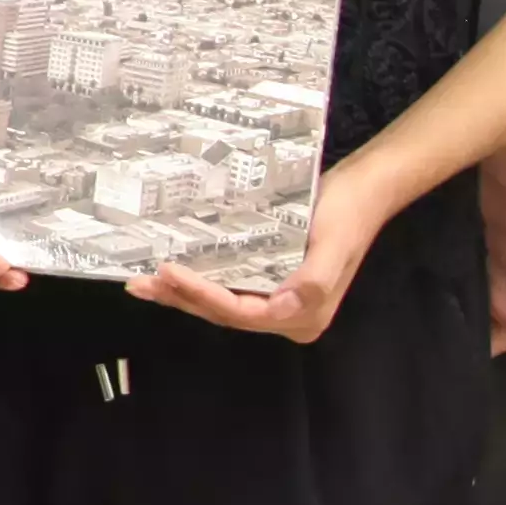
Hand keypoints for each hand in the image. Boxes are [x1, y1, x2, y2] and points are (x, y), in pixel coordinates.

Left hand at [134, 163, 392, 346]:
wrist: (364, 189)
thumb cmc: (349, 213)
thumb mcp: (335, 244)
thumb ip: (316, 280)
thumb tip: (289, 304)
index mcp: (304, 316)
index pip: (242, 313)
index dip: (204, 296)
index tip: (170, 273)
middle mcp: (289, 316)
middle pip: (225, 313)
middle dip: (182, 298)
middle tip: (141, 283)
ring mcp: (278, 299)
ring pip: (222, 304)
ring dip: (183, 294)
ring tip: (144, 283)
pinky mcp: (269, 280)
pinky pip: (228, 287)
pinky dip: (198, 282)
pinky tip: (172, 274)